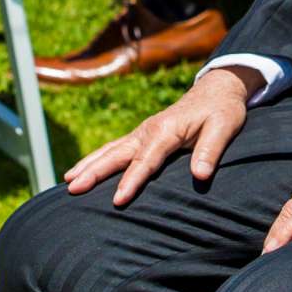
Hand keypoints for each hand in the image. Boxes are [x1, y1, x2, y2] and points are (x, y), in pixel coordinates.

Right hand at [64, 66, 260, 205]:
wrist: (217, 90)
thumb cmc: (222, 111)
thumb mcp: (224, 128)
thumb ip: (210, 151)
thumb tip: (200, 175)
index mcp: (166, 131)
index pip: (146, 161)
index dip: (131, 181)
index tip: (118, 200)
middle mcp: (148, 131)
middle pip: (117, 154)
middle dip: (94, 172)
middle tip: (73, 189)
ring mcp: (142, 132)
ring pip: (109, 150)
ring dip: (88, 165)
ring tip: (67, 183)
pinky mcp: (141, 136)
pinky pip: (113, 149)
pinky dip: (95, 160)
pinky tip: (81, 171)